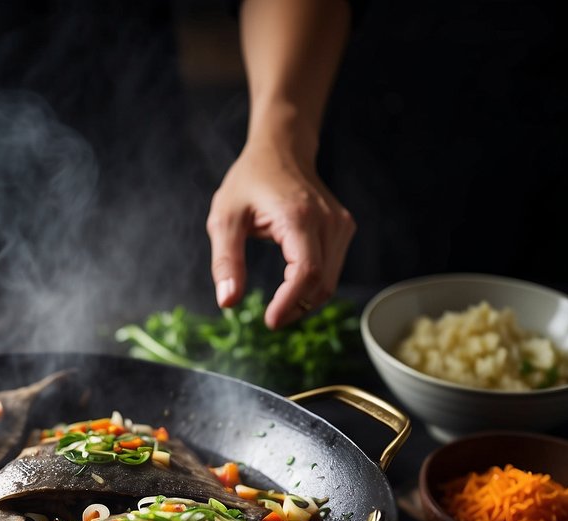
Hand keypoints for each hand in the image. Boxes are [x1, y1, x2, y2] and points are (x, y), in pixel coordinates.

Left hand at [206, 142, 354, 329]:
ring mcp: (340, 224)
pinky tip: (291, 289)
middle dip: (296, 308)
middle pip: (322, 283)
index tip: (270, 322)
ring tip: (278, 306)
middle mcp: (328, 221)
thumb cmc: (249, 181)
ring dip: (305, 301)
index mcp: (299, 217)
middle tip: (270, 319)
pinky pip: (332, 269)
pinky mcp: (343, 228)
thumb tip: (227, 302)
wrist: (281, 151)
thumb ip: (226, 261)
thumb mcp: (224, 219)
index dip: (290, 303)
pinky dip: (312, 286)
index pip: (307, 272)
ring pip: (330, 281)